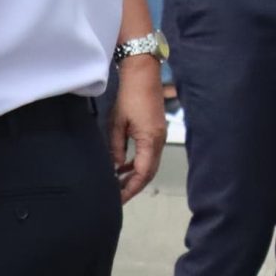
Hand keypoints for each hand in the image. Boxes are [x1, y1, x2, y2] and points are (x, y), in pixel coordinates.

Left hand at [108, 54, 166, 202]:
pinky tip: (124, 167)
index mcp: (150, 140)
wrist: (144, 77)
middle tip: (118, 197)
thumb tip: (116, 167)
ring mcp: (159, 137)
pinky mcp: (156, 132)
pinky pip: (149, 155)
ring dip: (136, 176)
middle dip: (134, 186)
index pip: (143, 173)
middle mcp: (159, 141)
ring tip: (119, 184)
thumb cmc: (130, 97)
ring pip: (150, 165)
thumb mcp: (116, 123)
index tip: (118, 198)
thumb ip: (116, 147)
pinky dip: (138, 165)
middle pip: (149, 172)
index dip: (130, 188)